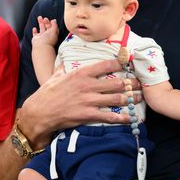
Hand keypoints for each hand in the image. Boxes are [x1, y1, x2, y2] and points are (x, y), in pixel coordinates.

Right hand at [19, 59, 141, 148]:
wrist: (39, 112)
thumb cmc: (47, 93)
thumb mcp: (56, 75)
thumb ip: (65, 67)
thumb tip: (66, 60)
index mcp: (81, 73)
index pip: (105, 65)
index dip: (120, 63)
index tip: (128, 62)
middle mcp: (87, 86)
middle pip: (116, 82)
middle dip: (130, 83)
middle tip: (140, 83)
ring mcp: (88, 101)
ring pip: (116, 98)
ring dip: (130, 99)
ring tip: (139, 98)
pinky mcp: (88, 115)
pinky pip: (109, 116)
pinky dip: (121, 118)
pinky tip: (130, 118)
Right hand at [32, 16, 58, 47]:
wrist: (41, 47)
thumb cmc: (48, 39)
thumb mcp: (54, 31)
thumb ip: (55, 25)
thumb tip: (54, 20)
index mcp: (53, 34)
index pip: (53, 27)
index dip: (52, 23)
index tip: (51, 20)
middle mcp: (47, 35)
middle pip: (47, 27)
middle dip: (46, 22)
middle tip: (44, 18)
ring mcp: (41, 37)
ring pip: (41, 28)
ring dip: (40, 23)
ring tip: (39, 17)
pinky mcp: (36, 38)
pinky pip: (35, 34)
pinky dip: (34, 31)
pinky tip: (34, 28)